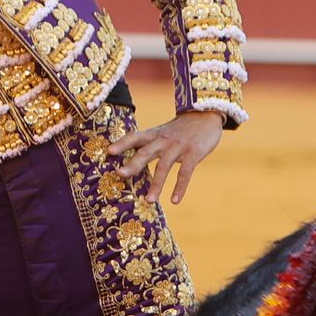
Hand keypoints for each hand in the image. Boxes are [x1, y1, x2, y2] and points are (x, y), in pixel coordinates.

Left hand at [106, 110, 225, 203]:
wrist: (206, 114)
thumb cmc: (180, 129)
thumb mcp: (162, 133)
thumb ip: (148, 145)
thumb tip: (129, 162)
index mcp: (154, 135)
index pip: (135, 137)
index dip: (122, 143)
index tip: (109, 151)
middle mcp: (164, 140)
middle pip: (146, 152)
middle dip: (133, 164)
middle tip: (120, 174)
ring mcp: (178, 146)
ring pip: (164, 166)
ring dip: (156, 184)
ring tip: (149, 200)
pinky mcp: (194, 153)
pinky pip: (185, 172)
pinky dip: (180, 187)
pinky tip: (175, 201)